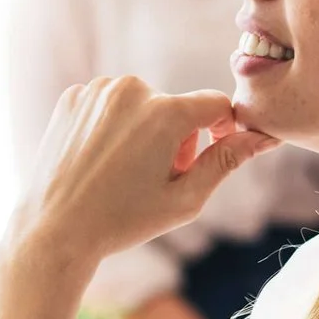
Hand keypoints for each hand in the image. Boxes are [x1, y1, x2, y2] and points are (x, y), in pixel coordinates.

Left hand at [3, 78, 277, 283]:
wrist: (54, 229)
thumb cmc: (123, 220)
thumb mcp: (186, 197)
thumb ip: (227, 159)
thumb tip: (265, 136)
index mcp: (165, 111)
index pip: (216, 104)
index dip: (223, 130)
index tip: (211, 155)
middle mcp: (131, 89)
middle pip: (176, 106)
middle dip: (177, 138)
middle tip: (155, 178)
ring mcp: (97, 90)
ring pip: (141, 104)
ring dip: (144, 131)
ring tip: (125, 172)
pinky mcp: (72, 97)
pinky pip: (109, 105)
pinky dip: (112, 127)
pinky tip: (99, 161)